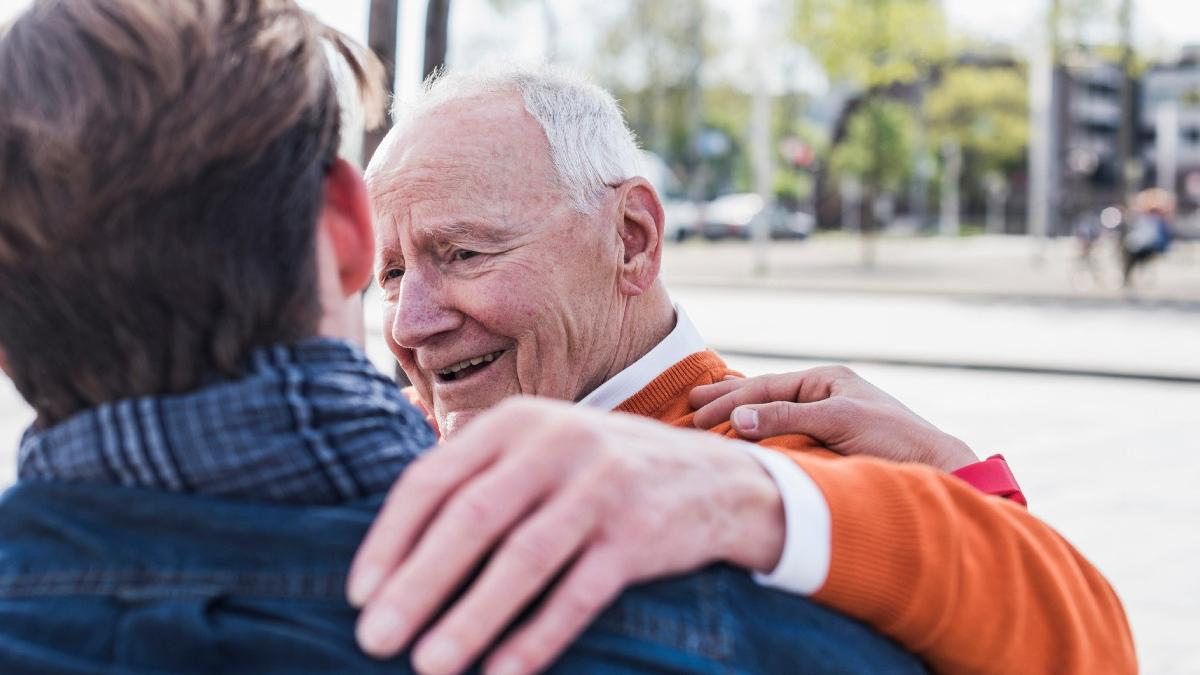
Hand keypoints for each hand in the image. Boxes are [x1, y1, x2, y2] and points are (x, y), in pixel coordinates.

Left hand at [346, 397, 783, 674]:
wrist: (715, 481)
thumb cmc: (601, 474)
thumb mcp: (540, 452)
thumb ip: (479, 479)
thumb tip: (396, 556)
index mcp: (516, 422)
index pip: (434, 479)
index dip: (390, 540)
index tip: (359, 594)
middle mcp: (556, 444)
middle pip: (471, 518)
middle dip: (417, 584)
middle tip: (373, 639)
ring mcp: (601, 487)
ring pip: (522, 558)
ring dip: (470, 617)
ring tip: (426, 666)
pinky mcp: (638, 535)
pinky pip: (578, 594)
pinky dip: (537, 637)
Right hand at [690, 366, 977, 471]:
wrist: (934, 467)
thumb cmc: (894, 438)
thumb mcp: (840, 420)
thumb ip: (788, 417)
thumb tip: (738, 417)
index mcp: (826, 380)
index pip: (766, 387)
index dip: (730, 400)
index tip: (697, 415)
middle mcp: (823, 394)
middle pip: (765, 394)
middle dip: (726, 399)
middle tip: (689, 406)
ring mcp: (826, 417)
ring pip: (772, 412)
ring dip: (739, 415)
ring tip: (705, 413)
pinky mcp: (830, 441)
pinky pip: (785, 432)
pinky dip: (759, 432)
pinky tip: (743, 435)